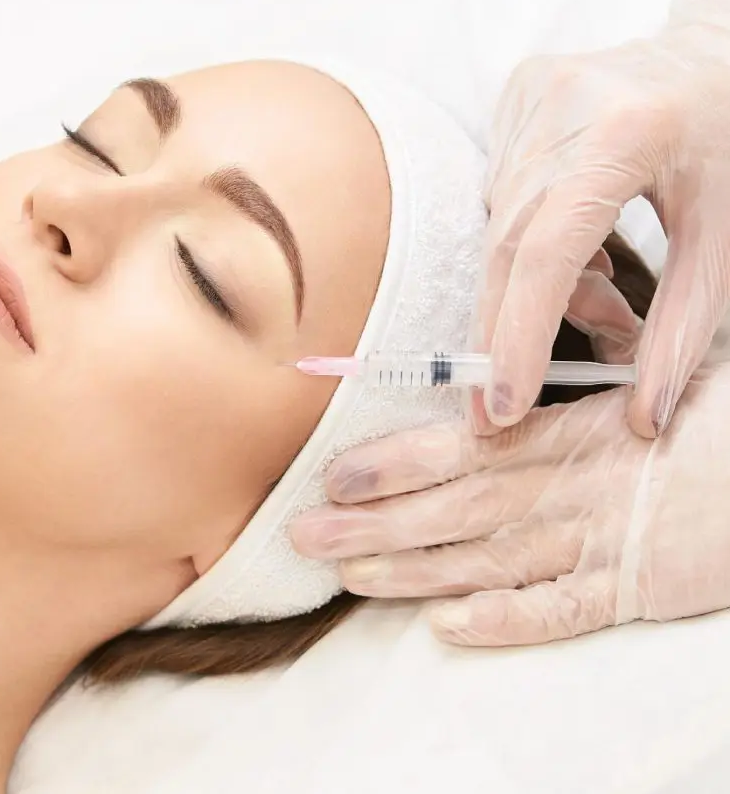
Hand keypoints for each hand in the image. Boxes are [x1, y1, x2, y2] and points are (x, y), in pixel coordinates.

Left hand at [291, 359, 729, 645]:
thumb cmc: (714, 414)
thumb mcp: (649, 376)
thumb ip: (580, 379)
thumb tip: (516, 365)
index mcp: (569, 432)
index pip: (464, 449)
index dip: (395, 464)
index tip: (334, 475)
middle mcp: (569, 489)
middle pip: (456, 510)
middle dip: (375, 523)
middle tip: (304, 535)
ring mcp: (598, 543)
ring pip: (489, 560)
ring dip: (414, 571)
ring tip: (348, 576)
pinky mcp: (634, 590)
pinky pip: (561, 612)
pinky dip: (505, 620)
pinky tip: (447, 628)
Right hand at [475, 0, 729, 437]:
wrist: (714, 50)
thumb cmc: (727, 139)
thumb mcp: (724, 237)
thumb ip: (683, 327)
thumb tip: (643, 416)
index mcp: (624, 135)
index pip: (546, 254)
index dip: (518, 337)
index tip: (500, 405)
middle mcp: (561, 109)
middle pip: (507, 250)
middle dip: (507, 334)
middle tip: (500, 405)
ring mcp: (529, 99)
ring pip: (501, 231)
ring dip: (540, 288)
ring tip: (606, 302)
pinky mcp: (513, 100)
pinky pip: (501, 199)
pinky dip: (532, 244)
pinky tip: (581, 248)